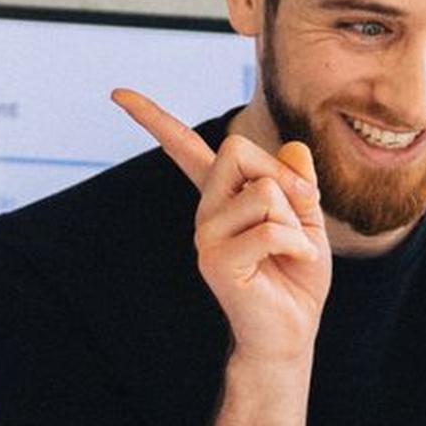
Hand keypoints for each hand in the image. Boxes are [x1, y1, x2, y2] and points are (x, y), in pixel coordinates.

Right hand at [116, 88, 327, 368]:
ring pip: (263, 191)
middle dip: (282, 174)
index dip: (153, 119)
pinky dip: (298, 244)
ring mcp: (206, 236)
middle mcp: (206, 212)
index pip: (184, 148)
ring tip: (294, 251)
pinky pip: (269, 228)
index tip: (117, 93)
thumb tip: (294, 148)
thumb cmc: (297, 277)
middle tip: (303, 209)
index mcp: (221, 197)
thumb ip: (299, 182)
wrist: (292, 332)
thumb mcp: (308, 219)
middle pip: (236, 148)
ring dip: (297, 221)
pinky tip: (293, 264)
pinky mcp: (216, 261)